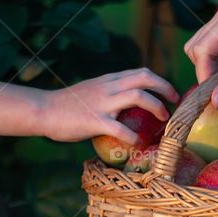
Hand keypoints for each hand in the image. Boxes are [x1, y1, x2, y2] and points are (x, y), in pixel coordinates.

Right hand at [40, 68, 178, 142]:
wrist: (43, 109)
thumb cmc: (65, 105)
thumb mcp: (90, 90)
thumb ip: (107, 94)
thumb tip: (125, 106)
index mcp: (108, 80)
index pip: (140, 73)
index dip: (160, 81)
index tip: (168, 93)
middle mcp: (108, 87)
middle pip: (145, 78)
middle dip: (165, 89)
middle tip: (174, 103)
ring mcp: (103, 103)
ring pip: (139, 97)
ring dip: (156, 107)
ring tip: (163, 120)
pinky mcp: (95, 120)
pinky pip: (121, 128)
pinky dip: (133, 137)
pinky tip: (137, 144)